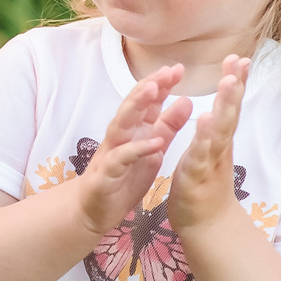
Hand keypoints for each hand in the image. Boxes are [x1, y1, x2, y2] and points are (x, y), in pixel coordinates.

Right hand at [77, 64, 189, 235]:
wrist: (94, 211)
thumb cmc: (123, 178)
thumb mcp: (153, 149)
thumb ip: (167, 126)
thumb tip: (186, 100)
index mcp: (134, 130)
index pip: (146, 102)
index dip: (161, 84)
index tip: (178, 69)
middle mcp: (121, 136)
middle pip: (133, 105)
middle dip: (149, 87)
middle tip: (167, 71)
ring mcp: (112, 152)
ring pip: (122, 123)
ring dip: (136, 105)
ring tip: (154, 90)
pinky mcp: (107, 173)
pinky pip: (122, 158)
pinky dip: (138, 149)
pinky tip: (156, 143)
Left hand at [165, 54, 249, 232]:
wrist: (207, 224)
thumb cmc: (205, 184)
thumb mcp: (210, 150)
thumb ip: (216, 128)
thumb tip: (220, 105)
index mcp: (219, 138)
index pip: (229, 105)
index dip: (235, 82)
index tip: (239, 57)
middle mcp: (220, 146)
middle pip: (231, 112)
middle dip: (235, 86)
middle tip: (240, 61)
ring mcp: (210, 160)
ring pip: (220, 130)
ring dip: (225, 106)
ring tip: (228, 84)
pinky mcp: (197, 175)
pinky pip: (201, 154)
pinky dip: (205, 137)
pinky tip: (206, 121)